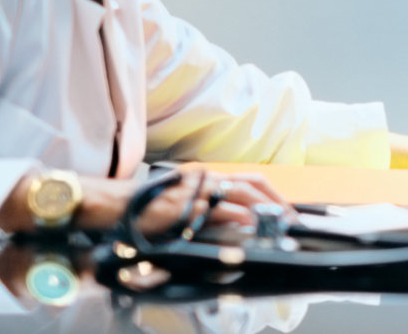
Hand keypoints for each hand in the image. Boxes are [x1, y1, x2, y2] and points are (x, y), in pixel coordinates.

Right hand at [76, 166, 292, 234]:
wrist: (115, 206)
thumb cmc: (145, 209)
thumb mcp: (182, 205)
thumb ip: (207, 210)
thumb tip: (236, 224)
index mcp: (205, 177)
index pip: (248, 180)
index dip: (270, 194)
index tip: (285, 210)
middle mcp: (206, 179)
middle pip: (252, 184)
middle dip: (277, 201)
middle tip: (292, 219)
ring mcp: (198, 191)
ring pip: (243, 193)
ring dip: (266, 208)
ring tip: (281, 223)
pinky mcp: (190, 205)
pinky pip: (223, 210)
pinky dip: (242, 219)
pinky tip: (253, 228)